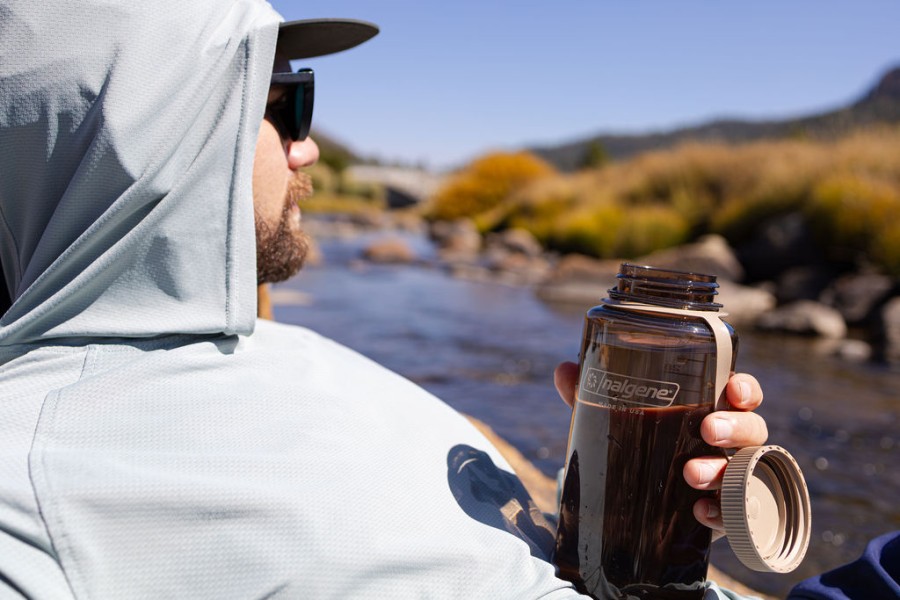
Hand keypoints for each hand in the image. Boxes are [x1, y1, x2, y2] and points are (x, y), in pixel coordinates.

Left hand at [553, 362, 767, 541]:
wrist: (633, 503)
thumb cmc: (635, 444)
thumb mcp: (613, 417)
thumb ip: (590, 394)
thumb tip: (564, 370)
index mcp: (708, 410)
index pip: (741, 394)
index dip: (746, 388)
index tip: (733, 388)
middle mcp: (727, 442)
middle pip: (753, 429)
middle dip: (736, 427)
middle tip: (706, 430)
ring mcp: (729, 478)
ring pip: (747, 470)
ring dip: (723, 470)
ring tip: (689, 473)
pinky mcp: (723, 514)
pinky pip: (736, 515)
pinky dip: (721, 513)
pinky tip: (698, 511)